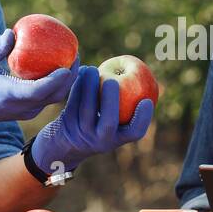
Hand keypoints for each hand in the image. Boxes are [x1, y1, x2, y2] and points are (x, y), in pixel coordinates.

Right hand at [0, 28, 77, 125]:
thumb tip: (12, 32)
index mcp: (10, 95)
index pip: (38, 91)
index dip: (55, 80)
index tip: (67, 67)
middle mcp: (22, 107)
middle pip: (54, 95)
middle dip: (70, 77)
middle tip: (75, 56)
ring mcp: (27, 112)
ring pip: (54, 98)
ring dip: (66, 82)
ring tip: (73, 60)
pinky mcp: (29, 111)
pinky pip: (48, 98)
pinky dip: (58, 85)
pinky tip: (62, 68)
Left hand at [30, 66, 154, 174]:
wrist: (65, 142)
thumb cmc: (97, 124)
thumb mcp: (112, 123)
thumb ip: (125, 105)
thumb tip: (143, 77)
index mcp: (117, 139)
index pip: (135, 132)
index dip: (143, 118)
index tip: (146, 101)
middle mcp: (101, 140)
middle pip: (109, 122)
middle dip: (111, 99)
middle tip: (112, 80)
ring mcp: (82, 134)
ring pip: (87, 109)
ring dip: (89, 86)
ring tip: (91, 69)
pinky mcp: (67, 124)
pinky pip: (73, 102)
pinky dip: (77, 86)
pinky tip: (80, 72)